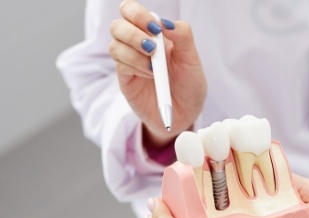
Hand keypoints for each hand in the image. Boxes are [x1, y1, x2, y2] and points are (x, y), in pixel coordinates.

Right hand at [109, 0, 206, 145]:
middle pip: (117, 25)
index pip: (132, 11)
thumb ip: (183, 36)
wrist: (185, 115)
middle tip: (152, 47)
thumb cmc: (189, 86)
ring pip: (115, 45)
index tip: (156, 29)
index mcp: (153, 34)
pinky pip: (120, 65)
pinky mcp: (126, 80)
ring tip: (154, 67)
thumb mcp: (192, 60)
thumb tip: (165, 22)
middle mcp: (137, 45)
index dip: (138, 14)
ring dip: (134, 52)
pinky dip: (135, 67)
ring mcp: (129, 63)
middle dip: (132, 33)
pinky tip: (151, 75)